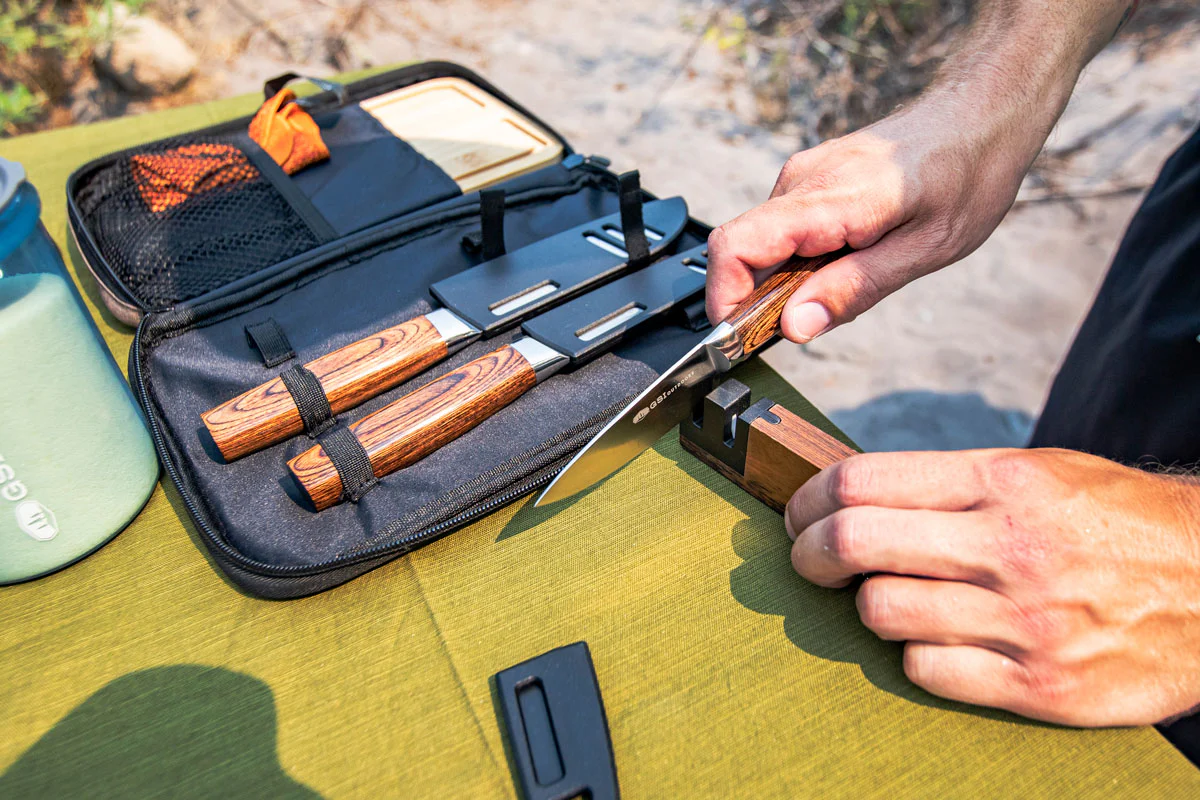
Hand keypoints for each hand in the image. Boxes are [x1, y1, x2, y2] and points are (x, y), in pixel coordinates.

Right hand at [705, 99, 1035, 341]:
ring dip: (782, 280)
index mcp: (828, 198)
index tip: (739, 336)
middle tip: (806, 323)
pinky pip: (782, 230)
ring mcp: (802, 176)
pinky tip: (845, 259)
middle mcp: (802, 181)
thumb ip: (852, 290)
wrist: (982, 115)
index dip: (724, 297)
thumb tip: (794, 327)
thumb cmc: (965, 175)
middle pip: (741, 250)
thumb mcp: (922, 251)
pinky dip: (797, 260)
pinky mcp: (810, 180)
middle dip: (756, 298)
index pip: (735, 246)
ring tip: (843, 284)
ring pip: (761, 243)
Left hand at [784, 448, 1199, 725]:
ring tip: (892, 599)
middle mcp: (1009, 547)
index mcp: (1004, 482)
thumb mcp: (1040, 473)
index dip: (809, 500)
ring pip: (881, 612)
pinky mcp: (1038, 685)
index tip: (800, 515)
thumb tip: (853, 497)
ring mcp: (1023, 620)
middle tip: (809, 560)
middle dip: (810, 553)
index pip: (861, 481)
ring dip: (871, 606)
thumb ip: (949, 484)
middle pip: (854, 543)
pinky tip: (939, 641)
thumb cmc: (1116, 522)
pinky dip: (917, 656)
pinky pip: (926, 671)